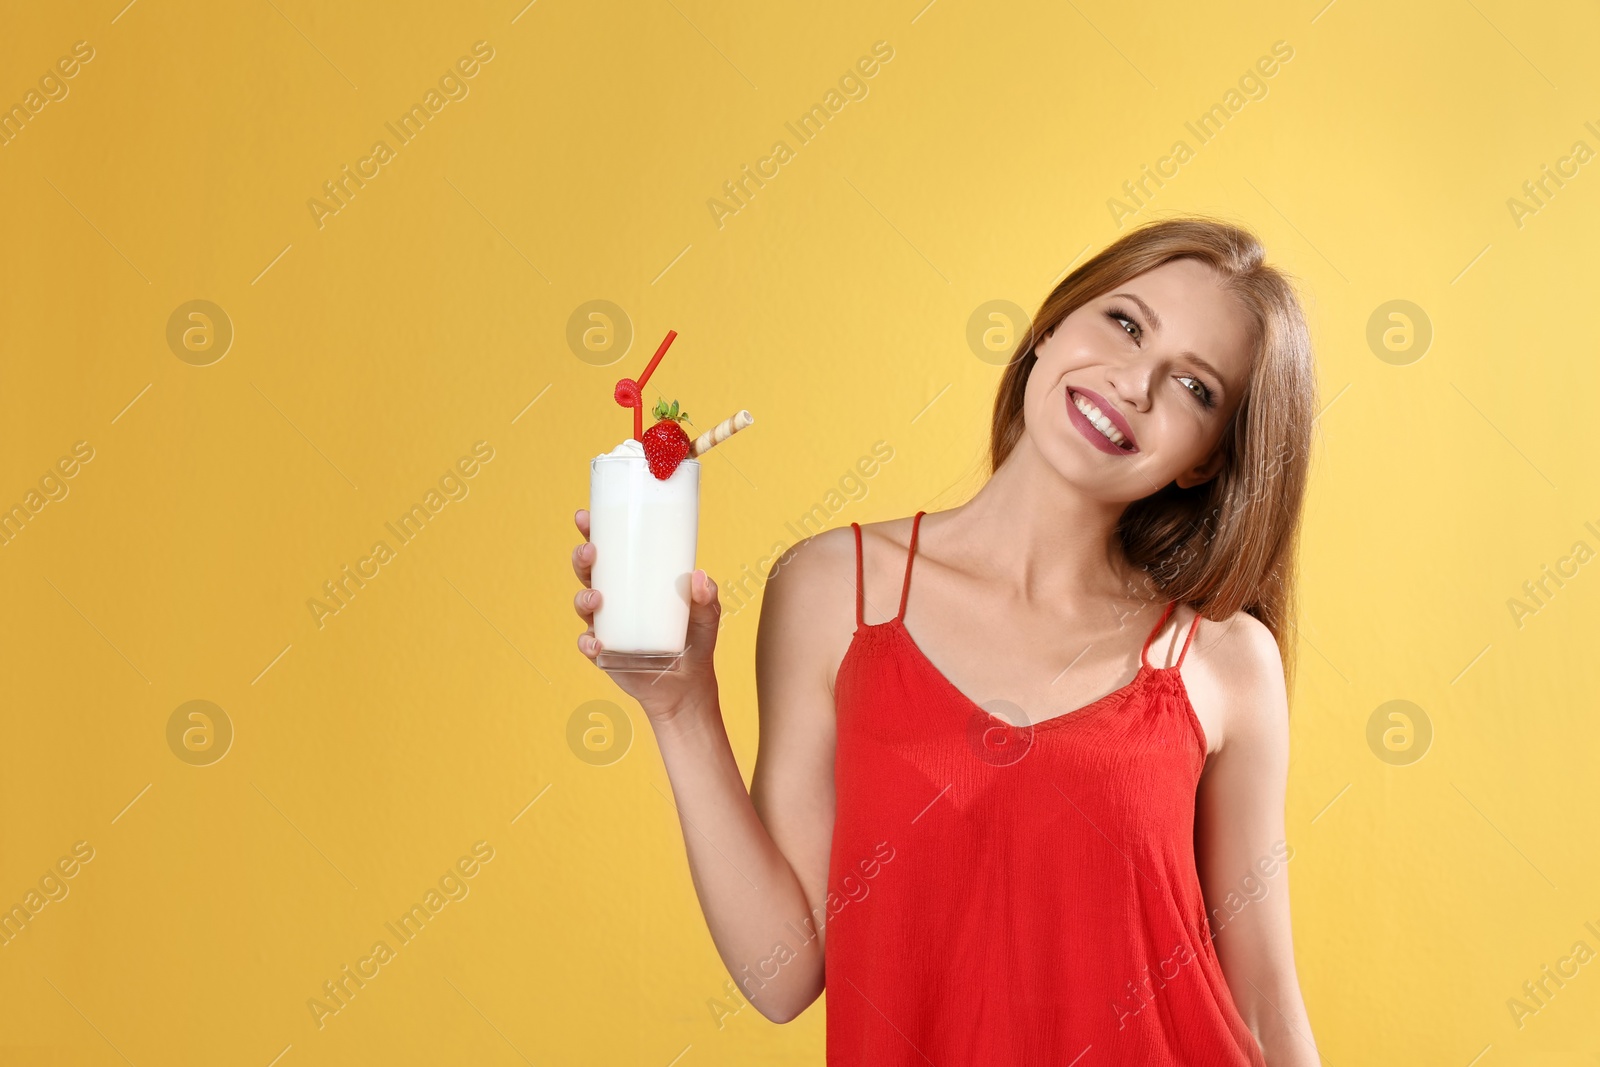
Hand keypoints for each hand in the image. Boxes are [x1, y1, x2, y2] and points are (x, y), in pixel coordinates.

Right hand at [572, 508, 720, 724]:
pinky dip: (588, 642)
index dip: (594, 531)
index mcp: (634, 580)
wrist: (687, 685)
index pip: (611, 550)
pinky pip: (588, 644)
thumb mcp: (707, 614)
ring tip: (597, 598)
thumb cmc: (695, 640)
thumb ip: (706, 596)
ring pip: (583, 605)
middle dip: (583, 558)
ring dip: (583, 598)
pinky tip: (597, 641)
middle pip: (589, 572)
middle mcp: (615, 599)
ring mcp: (606, 625)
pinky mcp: (604, 653)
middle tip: (591, 552)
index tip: (585, 517)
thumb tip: (699, 577)